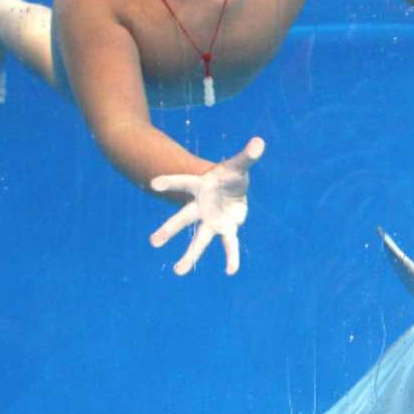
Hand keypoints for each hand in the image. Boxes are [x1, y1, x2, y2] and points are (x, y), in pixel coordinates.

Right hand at [148, 136, 264, 275]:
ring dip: (190, 255)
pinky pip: (229, 245)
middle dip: (169, 229)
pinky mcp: (225, 229)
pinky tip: (231, 271)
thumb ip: (247, 156)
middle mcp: (201, 207)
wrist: (232, 191)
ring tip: (179, 271)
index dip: (169, 182)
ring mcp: (211, 220)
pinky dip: (231, 257)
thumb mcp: (239, 165)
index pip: (183, 182)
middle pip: (183, 218)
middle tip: (153, 242)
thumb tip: (259, 142)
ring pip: (199, 239)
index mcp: (200, 186)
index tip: (153, 184)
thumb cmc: (229, 176)